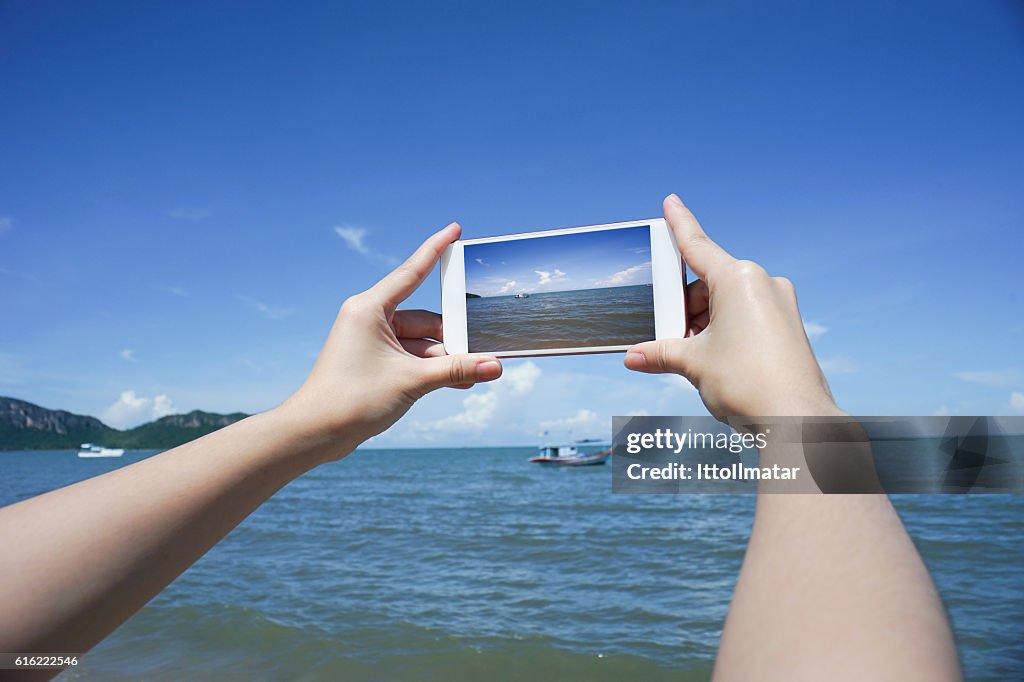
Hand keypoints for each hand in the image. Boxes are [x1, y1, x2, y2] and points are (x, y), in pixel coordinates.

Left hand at [283, 222, 502, 455]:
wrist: (314, 433)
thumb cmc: (352, 400)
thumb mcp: (412, 382)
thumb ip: (456, 370)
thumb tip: (495, 366)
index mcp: (370, 308)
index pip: (412, 272)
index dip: (436, 249)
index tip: (455, 230)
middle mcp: (370, 318)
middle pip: (425, 319)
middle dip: (453, 339)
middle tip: (481, 354)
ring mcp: (371, 341)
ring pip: (421, 342)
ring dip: (444, 360)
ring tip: (471, 377)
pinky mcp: (373, 362)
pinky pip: (411, 357)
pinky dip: (430, 369)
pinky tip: (456, 383)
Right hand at [625, 195, 837, 417]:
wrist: (797, 421)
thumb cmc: (747, 384)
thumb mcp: (694, 363)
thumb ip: (661, 352)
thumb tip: (633, 357)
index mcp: (738, 279)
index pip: (698, 245)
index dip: (679, 223)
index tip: (671, 201)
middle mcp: (762, 284)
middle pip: (707, 286)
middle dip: (683, 310)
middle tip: (667, 339)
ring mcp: (779, 305)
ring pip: (725, 305)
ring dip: (703, 326)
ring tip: (693, 361)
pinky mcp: (788, 326)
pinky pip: (746, 318)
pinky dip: (724, 333)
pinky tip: (715, 362)